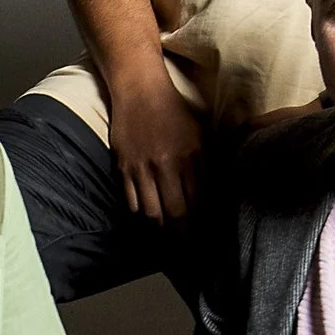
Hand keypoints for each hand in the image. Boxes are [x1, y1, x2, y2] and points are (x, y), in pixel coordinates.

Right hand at [105, 61, 202, 225]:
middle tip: (186, 245)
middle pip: (176, 213)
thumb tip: (210, 194)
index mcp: (190, 156)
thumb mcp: (198, 134)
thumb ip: (204, 164)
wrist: (139, 89)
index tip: (204, 233)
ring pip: (152, 212)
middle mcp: (167, 165)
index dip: (201, 221)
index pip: (198, 201)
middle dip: (183, 234)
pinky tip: (147, 216)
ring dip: (160, 227)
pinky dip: (140, 213)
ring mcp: (143, 167)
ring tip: (166, 235)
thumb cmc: (172, 109)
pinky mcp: (124, 167)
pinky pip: (131, 200)